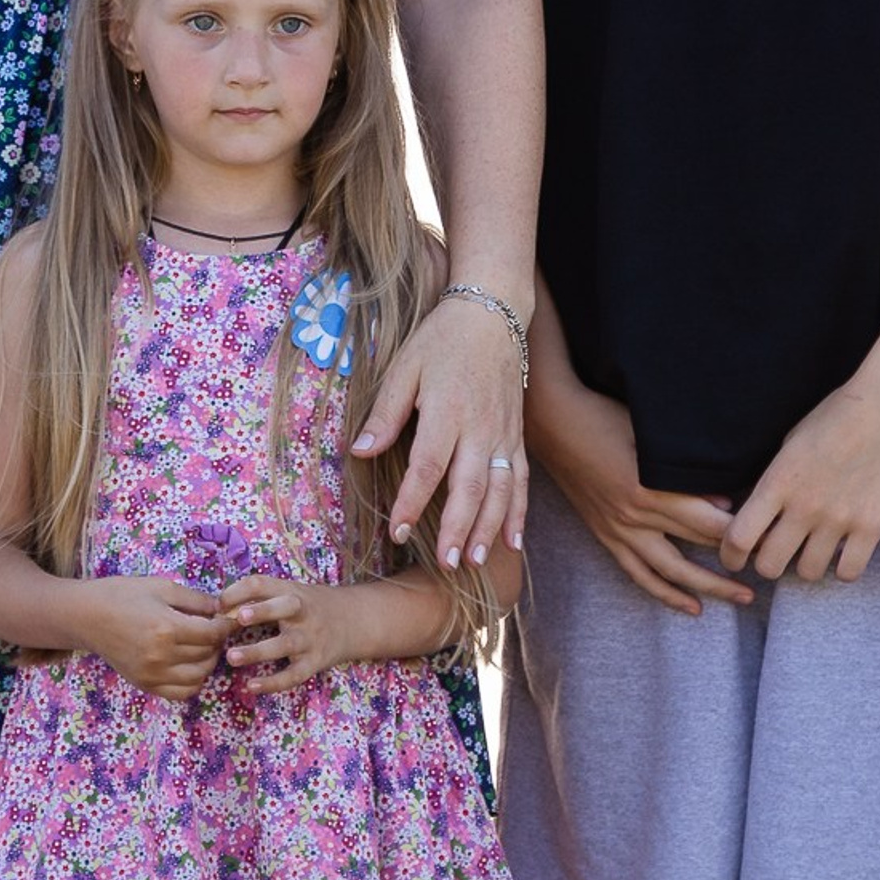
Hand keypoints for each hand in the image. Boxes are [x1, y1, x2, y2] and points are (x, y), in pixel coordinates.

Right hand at [83, 576, 225, 701]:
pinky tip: (190, 665)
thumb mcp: (161, 587)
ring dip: (209, 662)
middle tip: (215, 629)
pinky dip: (193, 682)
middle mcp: (161, 656)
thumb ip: (195, 600)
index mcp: (167, 628)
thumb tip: (221, 609)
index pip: (212, 635)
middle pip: (208, 655)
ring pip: (198, 677)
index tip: (228, 618)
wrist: (86, 616)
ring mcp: (152, 674)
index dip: (225, 626)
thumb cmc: (122, 595)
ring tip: (204, 646)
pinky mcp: (144, 684)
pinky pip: (180, 693)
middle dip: (218, 642)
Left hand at [217, 575, 353, 692]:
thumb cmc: (310, 606)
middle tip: (236, 618)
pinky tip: (251, 686)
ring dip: (258, 651)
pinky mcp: (315, 662)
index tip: (218, 604)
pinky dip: (273, 683)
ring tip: (231, 657)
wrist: (356, 621)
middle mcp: (302, 613)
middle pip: (284, 608)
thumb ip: (259, 599)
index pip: (263, 584)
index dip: (239, 591)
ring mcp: (310, 638)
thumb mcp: (290, 592)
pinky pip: (294, 675)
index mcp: (291, 591)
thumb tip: (217, 609)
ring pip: (285, 644)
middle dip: (261, 612)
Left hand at [350, 288, 526, 568]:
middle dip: (457, 528)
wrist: (492, 314)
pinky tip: (513, 542)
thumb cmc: (442, 340)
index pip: (428, 467)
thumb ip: (386, 412)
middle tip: (445, 564)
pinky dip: (519, 513)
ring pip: (500, 490)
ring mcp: (503, 434)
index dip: (411, 501)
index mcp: (447, 411)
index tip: (396, 531)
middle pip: (469, 487)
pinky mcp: (517, 436)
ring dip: (488, 528)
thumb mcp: (405, 367)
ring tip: (474, 561)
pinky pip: (521, 480)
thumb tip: (359, 450)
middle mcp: (480, 428)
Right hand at [530, 368, 745, 617]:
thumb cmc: (604, 415)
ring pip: (669, 572)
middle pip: (695, 548)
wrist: (553, 423)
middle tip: (767, 572)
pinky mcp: (606, 536)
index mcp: (650, 489)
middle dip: (734, 562)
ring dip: (706, 588)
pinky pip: (639, 574)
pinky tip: (690, 606)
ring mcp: (618, 531)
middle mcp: (635, 517)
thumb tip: (723, 503)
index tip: (767, 537)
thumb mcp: (648, 434)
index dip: (740, 533)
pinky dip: (665, 593)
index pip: (708, 522)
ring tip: (739, 598)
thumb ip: (686, 469)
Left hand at [721, 383, 879, 583]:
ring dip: (806, 565)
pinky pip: (848, 572)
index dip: (730, 556)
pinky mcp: (872, 526)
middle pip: (769, 566)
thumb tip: (762, 514)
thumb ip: (775, 480)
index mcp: (778, 481)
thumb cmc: (836, 416)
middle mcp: (805, 506)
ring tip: (813, 550)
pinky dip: (842, 568)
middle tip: (777, 554)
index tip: (734, 558)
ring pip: (808, 574)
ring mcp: (839, 519)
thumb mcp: (791, 443)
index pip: (739, 538)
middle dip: (767, 564)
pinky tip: (843, 551)